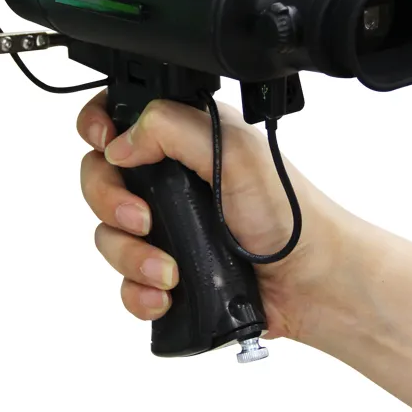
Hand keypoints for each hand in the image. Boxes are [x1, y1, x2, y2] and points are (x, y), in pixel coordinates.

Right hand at [77, 91, 343, 340]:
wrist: (313, 283)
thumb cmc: (288, 213)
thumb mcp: (233, 150)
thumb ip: (169, 128)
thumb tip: (119, 144)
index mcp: (180, 137)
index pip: (116, 118)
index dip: (97, 128)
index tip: (105, 146)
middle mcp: (165, 177)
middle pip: (99, 177)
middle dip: (109, 202)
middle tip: (143, 220)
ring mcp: (163, 224)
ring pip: (108, 234)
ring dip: (130, 256)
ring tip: (167, 270)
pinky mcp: (164, 267)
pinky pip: (125, 280)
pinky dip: (138, 290)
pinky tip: (164, 293)